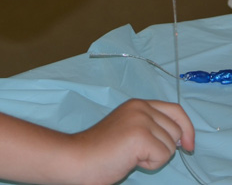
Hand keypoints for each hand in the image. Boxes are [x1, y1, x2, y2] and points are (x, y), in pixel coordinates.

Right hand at [68, 98, 194, 184]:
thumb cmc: (102, 150)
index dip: (187, 128)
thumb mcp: (130, 129)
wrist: (80, 157)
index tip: (188, 146)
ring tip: (131, 155)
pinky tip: (131, 160)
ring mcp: (140, 119)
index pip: (175, 110)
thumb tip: (181, 138)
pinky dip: (150, 164)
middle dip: (164, 147)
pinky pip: (163, 156)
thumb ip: (150, 125)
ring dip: (155, 157)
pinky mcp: (140, 135)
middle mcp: (140, 107)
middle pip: (177, 130)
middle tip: (138, 151)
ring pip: (171, 146)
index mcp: (137, 103)